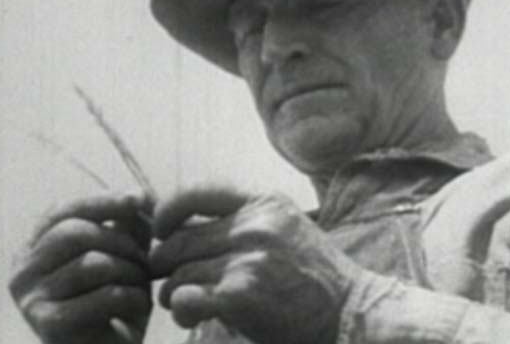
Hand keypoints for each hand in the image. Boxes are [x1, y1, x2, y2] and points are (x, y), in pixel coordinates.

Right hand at [9, 191, 153, 343]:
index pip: (63, 210)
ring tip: (142, 286)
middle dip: (122, 241)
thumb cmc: (113, 305)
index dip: (103, 201)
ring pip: (93, 263)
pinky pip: (103, 296)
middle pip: (75, 233)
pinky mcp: (49, 326)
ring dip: (131, 271)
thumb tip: (142, 195)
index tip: (140, 199)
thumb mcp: (122, 256)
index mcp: (33, 248)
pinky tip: (138, 306)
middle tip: (146, 261)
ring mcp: (31, 299)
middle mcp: (22, 271)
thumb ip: (127, 225)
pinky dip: (132, 297)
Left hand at [149, 182, 362, 343]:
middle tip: (167, 279)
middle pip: (180, 239)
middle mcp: (255, 224)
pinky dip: (181, 308)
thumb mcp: (284, 226)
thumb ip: (242, 220)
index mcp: (263, 201)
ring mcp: (249, 258)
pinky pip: (187, 297)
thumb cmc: (314, 274)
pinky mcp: (242, 294)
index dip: (167, 212)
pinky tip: (190, 316)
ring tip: (181, 303)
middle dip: (164, 263)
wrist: (349, 312)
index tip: (160, 231)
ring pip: (179, 272)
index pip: (196, 193)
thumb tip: (182, 226)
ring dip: (171, 292)